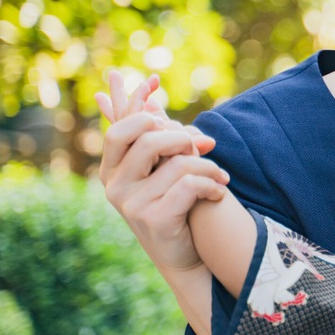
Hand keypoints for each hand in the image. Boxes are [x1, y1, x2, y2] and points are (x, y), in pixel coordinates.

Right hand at [96, 71, 225, 270]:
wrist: (184, 254)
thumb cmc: (176, 203)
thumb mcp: (165, 168)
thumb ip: (160, 135)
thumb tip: (152, 95)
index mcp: (113, 170)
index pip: (120, 129)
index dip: (138, 104)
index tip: (153, 79)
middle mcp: (115, 187)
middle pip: (149, 140)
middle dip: (183, 138)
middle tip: (203, 146)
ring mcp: (132, 205)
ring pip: (178, 163)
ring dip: (209, 166)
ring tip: (221, 175)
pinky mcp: (155, 220)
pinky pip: (191, 186)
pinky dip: (212, 185)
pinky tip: (219, 192)